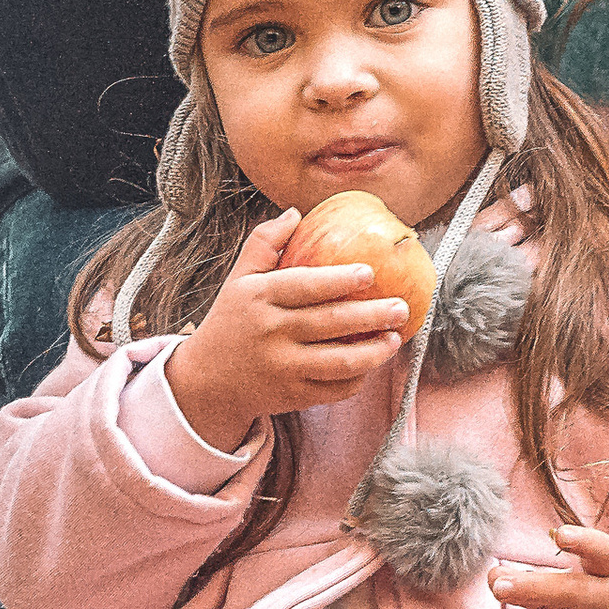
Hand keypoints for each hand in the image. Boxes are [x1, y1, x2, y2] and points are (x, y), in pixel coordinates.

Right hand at [162, 214, 409, 448]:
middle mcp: (270, 332)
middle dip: (371, 315)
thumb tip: (296, 212)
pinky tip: (373, 363)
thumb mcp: (238, 279)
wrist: (207, 381)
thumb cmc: (231, 321)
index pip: (304, 285)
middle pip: (329, 323)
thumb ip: (264, 243)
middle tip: (401, 306)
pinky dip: (357, 379)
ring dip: (373, 352)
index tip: (371, 272)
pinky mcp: (291, 396)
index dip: (339, 279)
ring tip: (395, 338)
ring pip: (337, 362)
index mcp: (259, 297)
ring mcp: (282, 367)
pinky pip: (333, 389)